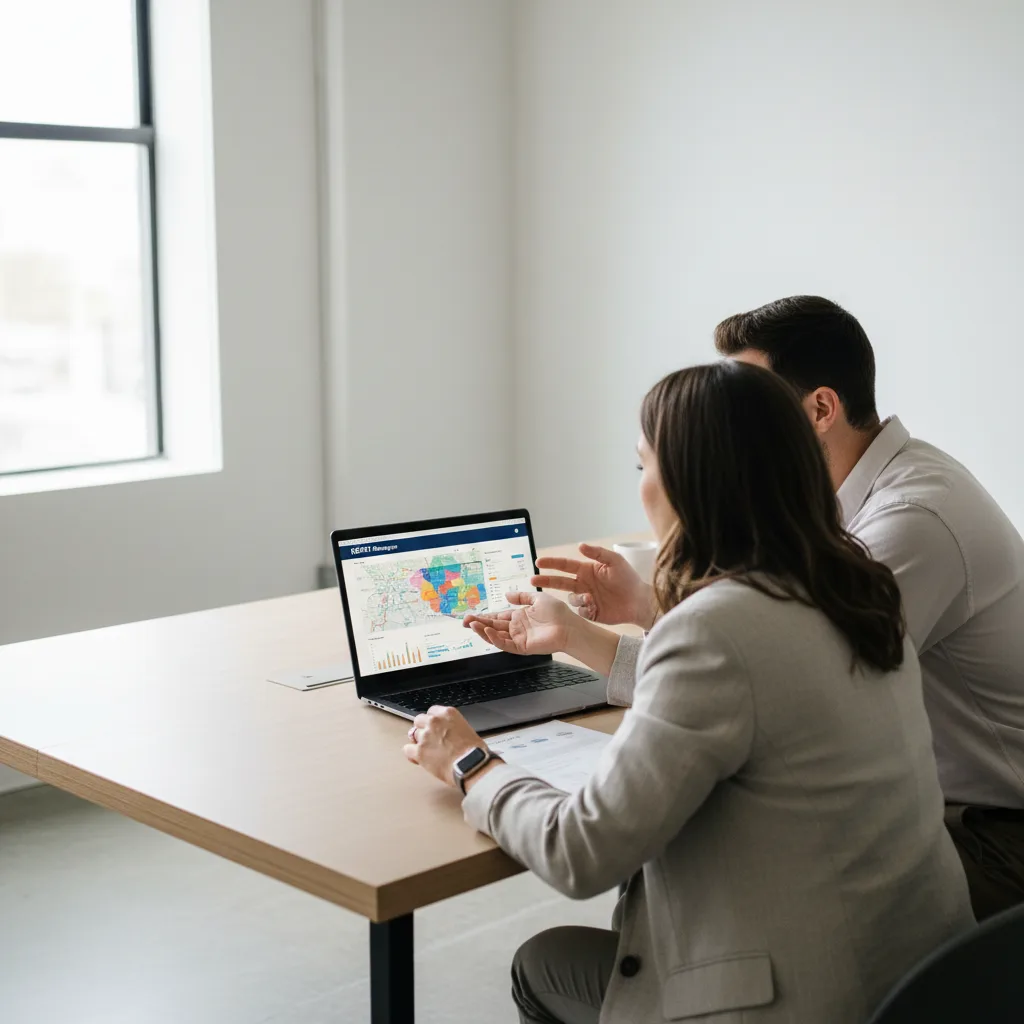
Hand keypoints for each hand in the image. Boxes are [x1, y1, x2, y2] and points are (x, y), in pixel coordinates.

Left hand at [403, 705, 485, 786]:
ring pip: (413, 735)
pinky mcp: (419, 751)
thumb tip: (447, 734)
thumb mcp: (466, 730)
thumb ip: (453, 727)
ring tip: (427, 751)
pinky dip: (412, 754)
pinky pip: (407, 750)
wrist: (471, 765)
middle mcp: (435, 722)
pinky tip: (419, 758)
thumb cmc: (475, 751)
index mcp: (448, 714)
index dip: (432, 721)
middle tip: (429, 739)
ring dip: (419, 742)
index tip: (434, 727)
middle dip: (423, 729)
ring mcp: (426, 736)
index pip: (432, 711)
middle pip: (419, 720)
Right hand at [463, 591, 574, 654]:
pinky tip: (486, 632)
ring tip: (471, 624)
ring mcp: (518, 638)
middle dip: (478, 623)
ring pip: (496, 636)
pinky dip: (495, 639)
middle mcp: (516, 628)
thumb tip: (506, 595)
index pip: (497, 617)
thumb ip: (522, 597)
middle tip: (464, 620)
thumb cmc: (557, 612)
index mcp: (519, 617)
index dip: (484, 616)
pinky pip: (505, 644)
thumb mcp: (537, 599)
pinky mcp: (522, 647)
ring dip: (483, 631)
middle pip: (493, 626)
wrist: (569, 626)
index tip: (471, 614)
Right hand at [532, 543, 655, 628]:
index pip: (564, 565)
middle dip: (546, 581)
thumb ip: (598, 553)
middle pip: (559, 582)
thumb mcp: (615, 561)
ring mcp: (585, 598)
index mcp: (586, 570)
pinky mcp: (590, 612)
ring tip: (590, 598)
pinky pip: (580, 611)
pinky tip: (595, 606)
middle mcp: (583, 583)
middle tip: (532, 580)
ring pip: (571, 598)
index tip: (538, 562)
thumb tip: (580, 546)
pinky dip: (585, 608)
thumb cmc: (629, 579)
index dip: (551, 564)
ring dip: (577, 598)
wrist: (639, 601)